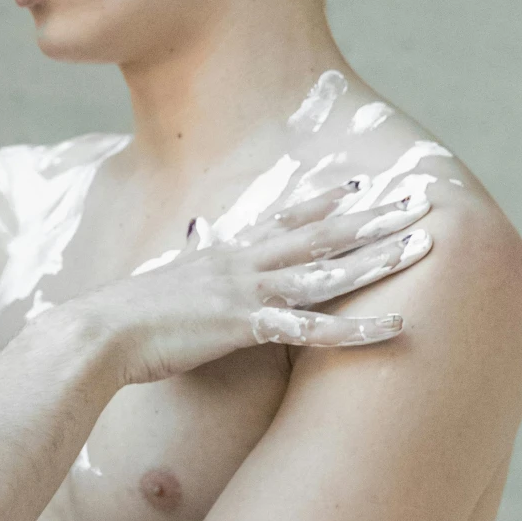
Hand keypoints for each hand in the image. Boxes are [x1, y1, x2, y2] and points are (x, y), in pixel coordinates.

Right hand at [78, 186, 432, 386]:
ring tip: (423, 247)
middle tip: (420, 202)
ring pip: (327, 271)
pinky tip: (394, 326)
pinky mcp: (244, 327)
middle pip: (321, 235)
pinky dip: (356, 329)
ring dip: (378, 259)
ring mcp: (246, 292)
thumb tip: (192, 248)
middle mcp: (242, 265)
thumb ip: (187, 268)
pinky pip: (313, 329)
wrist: (97, 335)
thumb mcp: (162, 285)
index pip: (284, 220)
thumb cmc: (124, 320)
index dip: (325, 201)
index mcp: (224, 255)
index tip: (362, 185)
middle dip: (373, 217)